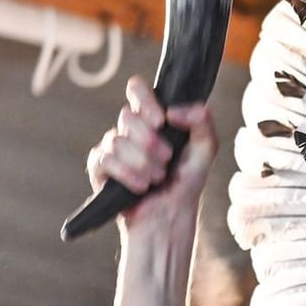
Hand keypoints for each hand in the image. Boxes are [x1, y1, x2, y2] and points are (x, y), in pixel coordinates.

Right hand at [86, 76, 216, 228]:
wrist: (171, 216)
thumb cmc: (186, 182)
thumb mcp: (205, 150)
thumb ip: (202, 122)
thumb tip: (172, 111)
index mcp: (151, 119)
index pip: (137, 90)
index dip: (145, 100)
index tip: (161, 120)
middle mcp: (129, 130)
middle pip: (126, 116)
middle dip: (150, 141)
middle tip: (167, 159)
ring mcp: (112, 148)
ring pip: (117, 140)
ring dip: (143, 162)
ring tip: (157, 178)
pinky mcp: (100, 168)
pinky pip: (105, 160)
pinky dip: (127, 174)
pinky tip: (141, 187)